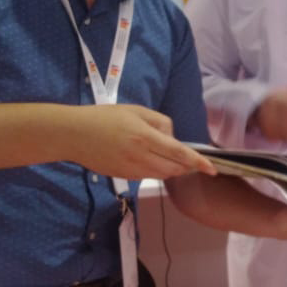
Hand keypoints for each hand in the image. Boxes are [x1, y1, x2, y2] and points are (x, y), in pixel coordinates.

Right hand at [65, 104, 215, 179]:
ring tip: (169, 157)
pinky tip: (150, 159)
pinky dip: (157, 170)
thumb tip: (173, 137)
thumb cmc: (104, 117)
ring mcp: (132, 169)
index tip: (212, 169)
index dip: (198, 162)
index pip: (179, 153)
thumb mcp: (135, 110)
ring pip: (163, 175)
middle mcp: (140, 156)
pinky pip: (148, 176)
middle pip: (174, 169)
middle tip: (189, 158)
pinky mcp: (124, 176)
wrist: (73, 135)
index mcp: (145, 137)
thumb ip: (160, 122)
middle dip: (187, 166)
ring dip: (172, 169)